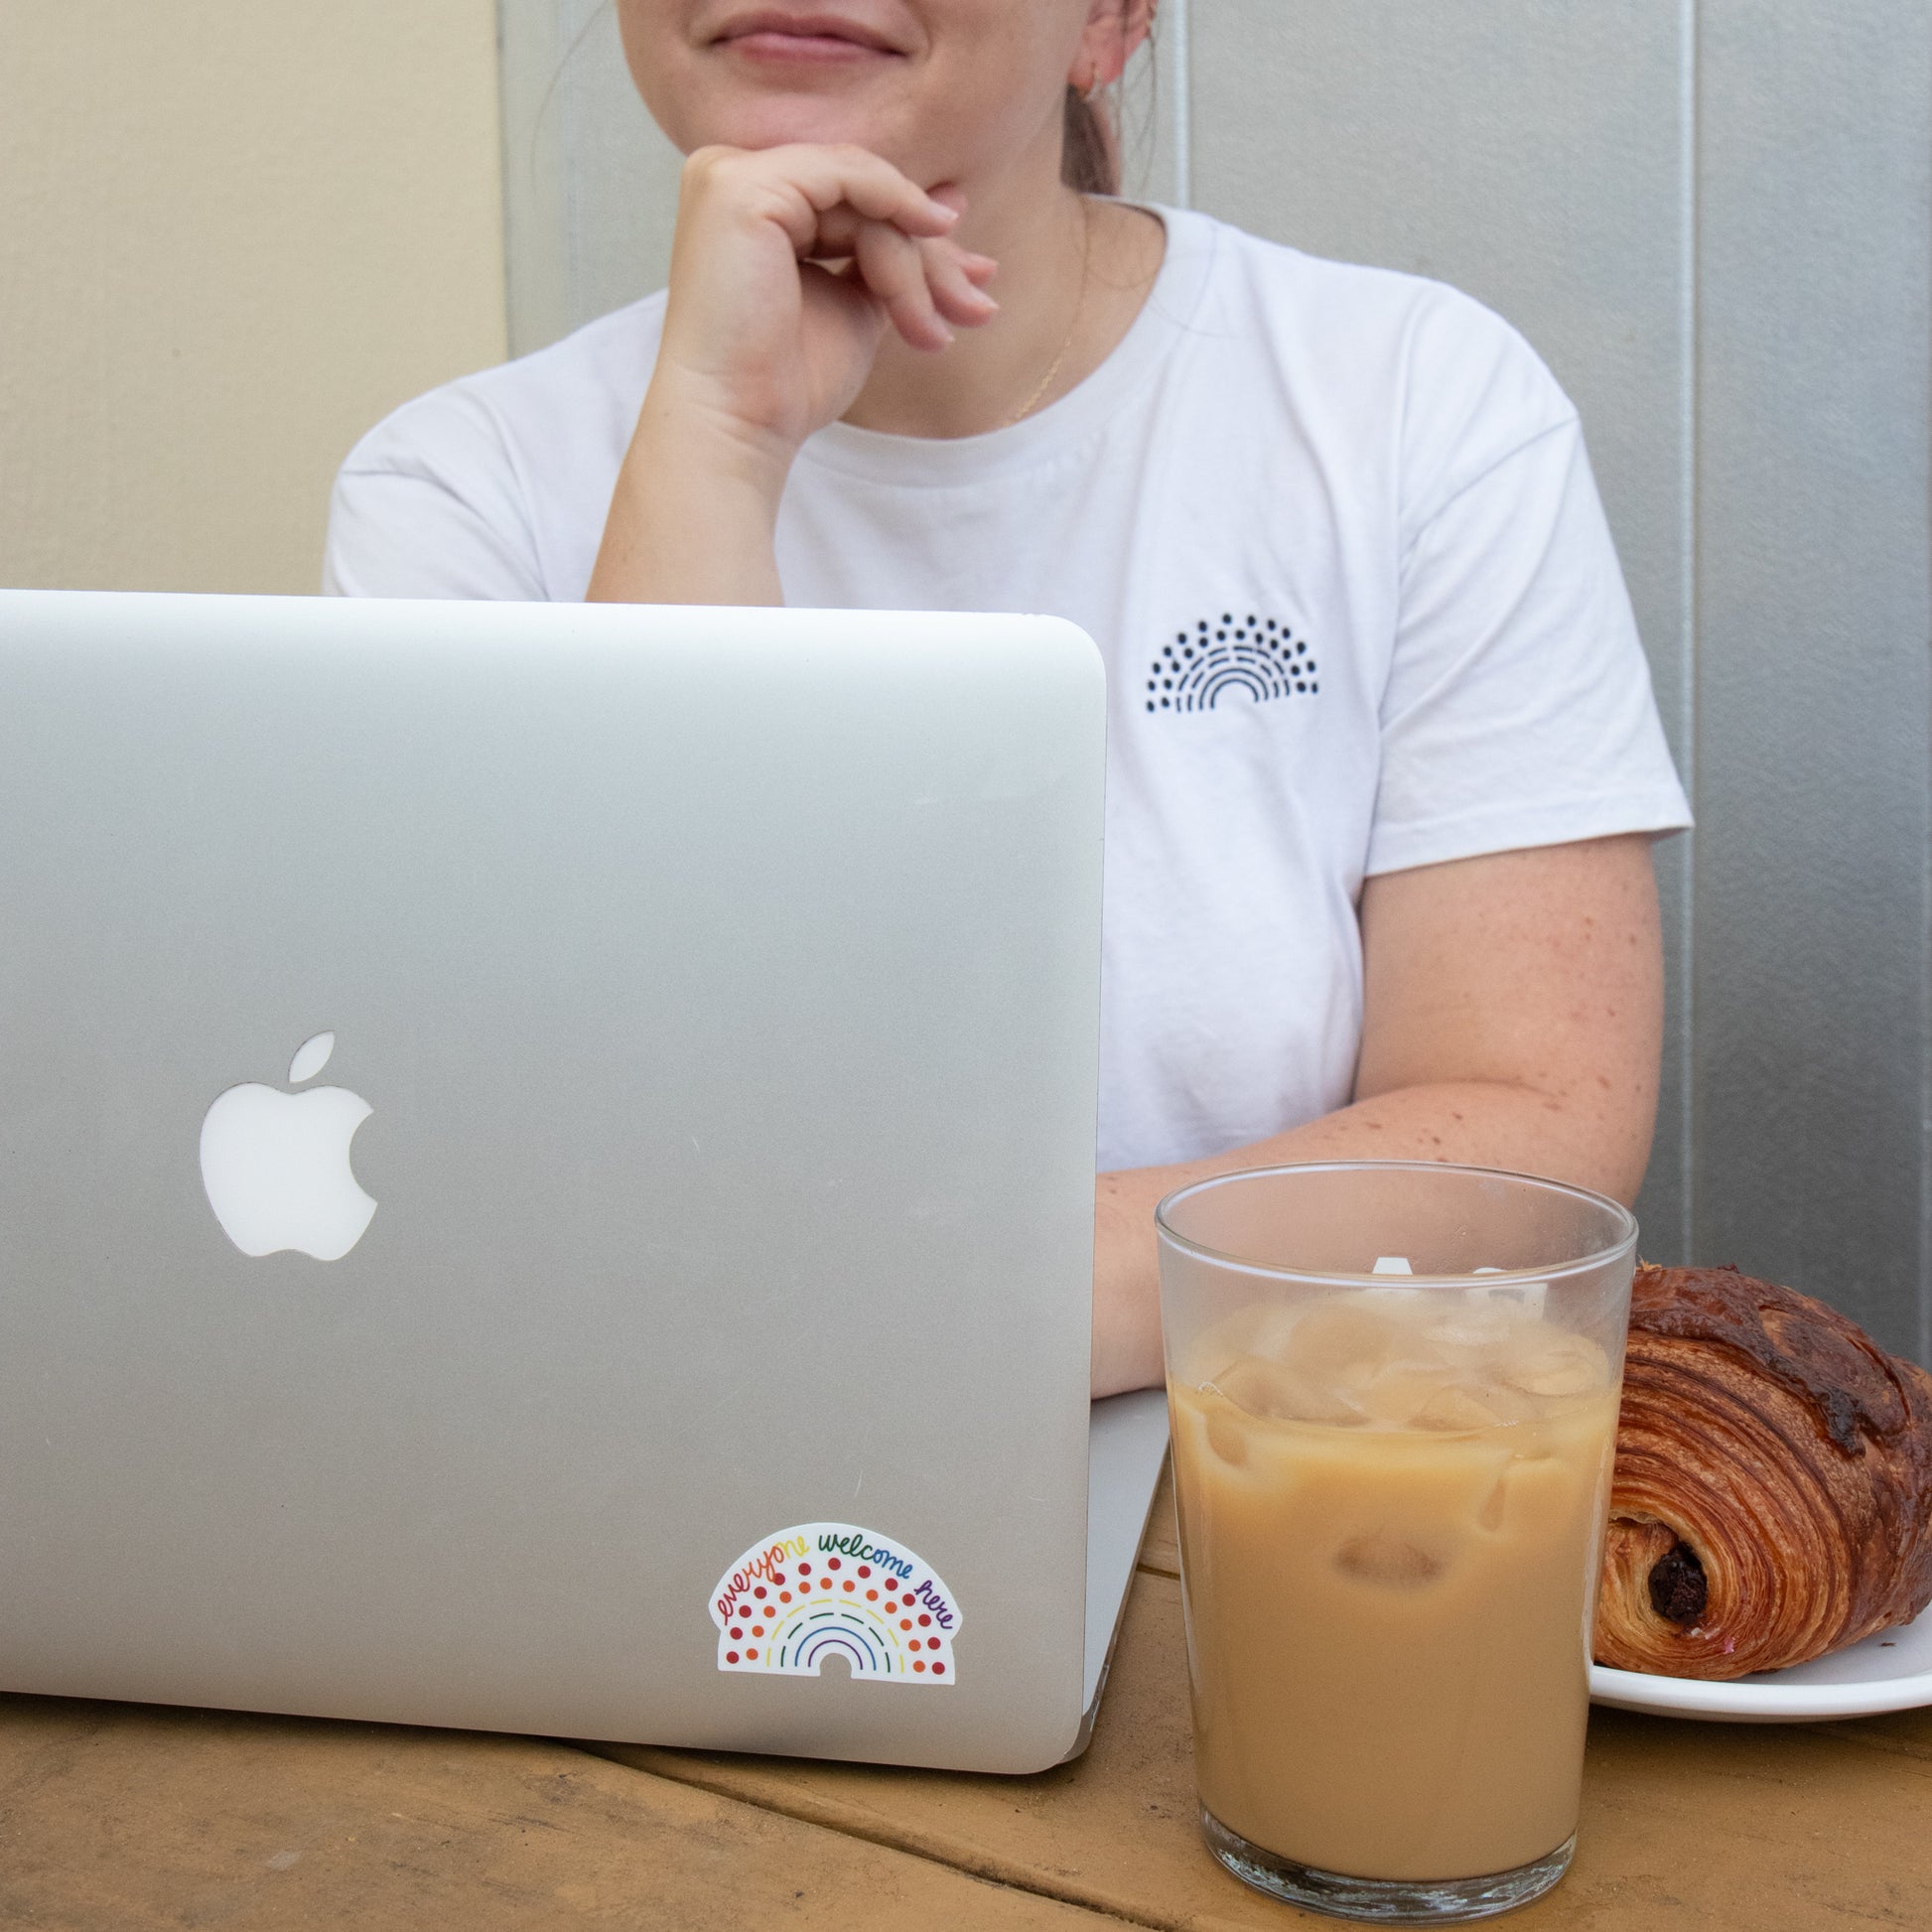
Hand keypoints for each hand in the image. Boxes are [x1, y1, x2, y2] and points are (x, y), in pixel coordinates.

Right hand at [651, 142, 998, 464]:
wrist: (738, 424)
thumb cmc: (787, 382)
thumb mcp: (855, 302)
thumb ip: (891, 251)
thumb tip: (949, 202)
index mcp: (752, 202)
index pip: (853, 201)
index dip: (919, 239)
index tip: (977, 278)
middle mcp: (732, 175)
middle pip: (860, 194)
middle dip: (929, 255)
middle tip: (977, 308)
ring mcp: (731, 175)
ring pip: (861, 191)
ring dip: (913, 261)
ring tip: (935, 328)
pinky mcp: (741, 188)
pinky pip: (846, 176)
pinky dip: (897, 207)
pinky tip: (931, 241)